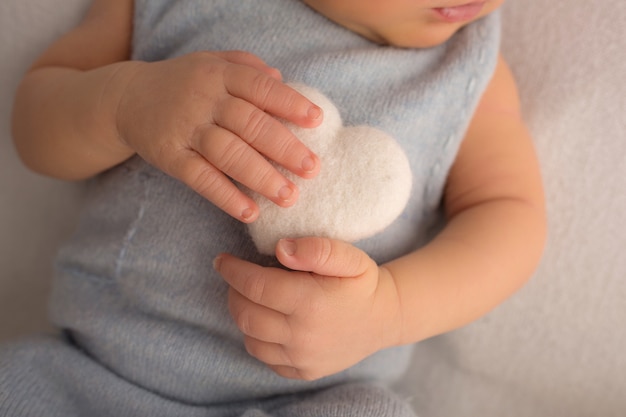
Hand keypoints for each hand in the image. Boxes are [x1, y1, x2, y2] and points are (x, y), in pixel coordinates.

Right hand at [114, 51, 321, 221]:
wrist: (126, 98)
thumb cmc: (183, 83)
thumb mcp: (212, 63)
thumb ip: (246, 67)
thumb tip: (281, 80)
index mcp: (219, 74)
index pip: (260, 88)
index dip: (290, 103)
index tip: (317, 121)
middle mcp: (203, 100)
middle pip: (249, 124)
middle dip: (284, 148)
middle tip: (312, 169)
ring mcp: (185, 129)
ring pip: (228, 153)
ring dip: (261, 177)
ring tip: (289, 196)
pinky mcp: (170, 157)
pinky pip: (201, 178)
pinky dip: (226, 196)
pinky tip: (250, 211)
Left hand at [214, 237, 402, 380]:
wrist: (383, 319)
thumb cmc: (362, 283)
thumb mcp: (349, 256)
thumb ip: (316, 249)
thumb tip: (281, 249)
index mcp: (311, 303)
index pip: (255, 285)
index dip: (232, 270)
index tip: (222, 260)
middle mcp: (303, 335)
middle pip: (247, 314)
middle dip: (233, 292)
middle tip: (235, 278)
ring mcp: (302, 358)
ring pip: (251, 339)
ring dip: (243, 315)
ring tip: (250, 297)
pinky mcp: (303, 372)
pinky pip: (265, 358)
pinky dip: (257, 339)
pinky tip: (266, 321)